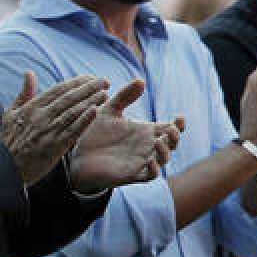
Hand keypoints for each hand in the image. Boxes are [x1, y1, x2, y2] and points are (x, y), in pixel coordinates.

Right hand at [1, 73, 108, 185]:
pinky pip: (72, 130)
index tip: (90, 77)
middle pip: (68, 98)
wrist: (6, 167)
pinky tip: (95, 111)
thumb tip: (29, 73)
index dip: (76, 82)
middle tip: (105, 81)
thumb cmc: (10, 140)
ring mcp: (49, 131)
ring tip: (105, 93)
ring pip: (73, 112)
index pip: (58, 90)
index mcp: (32, 107)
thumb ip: (24, 94)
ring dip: (90, 101)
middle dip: (88, 88)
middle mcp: (41, 116)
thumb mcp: (11, 113)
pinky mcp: (55, 145)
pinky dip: (84, 120)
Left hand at [70, 79, 185, 189]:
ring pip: (164, 160)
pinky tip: (150, 161)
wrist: (76, 155)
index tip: (179, 117)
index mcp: (145, 132)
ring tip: (158, 142)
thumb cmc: (94, 133)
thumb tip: (141, 80)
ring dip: (165, 152)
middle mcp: (146, 147)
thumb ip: (125, 96)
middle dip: (175, 137)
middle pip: (172, 144)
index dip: (179, 125)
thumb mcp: (109, 110)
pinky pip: (149, 175)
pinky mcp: (130, 175)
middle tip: (171, 129)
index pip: (169, 129)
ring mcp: (140, 161)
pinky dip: (154, 170)